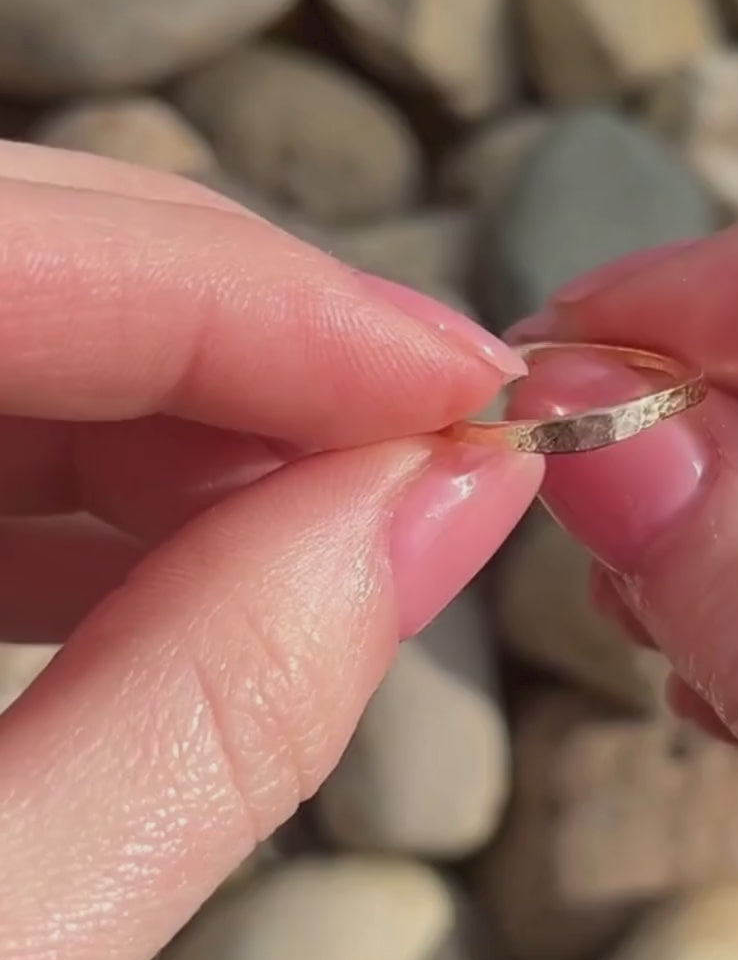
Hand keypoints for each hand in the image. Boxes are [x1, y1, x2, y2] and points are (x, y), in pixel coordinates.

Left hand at [0, 142, 540, 959]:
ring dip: (206, 413)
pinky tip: (199, 559)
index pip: (17, 254)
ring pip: (8, 322)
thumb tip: (430, 513)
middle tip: (431, 447)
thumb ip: (209, 712)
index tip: (469, 391)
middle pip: (20, 247)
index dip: (287, 306)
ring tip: (344, 516)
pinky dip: (107, 482)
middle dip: (265, 341)